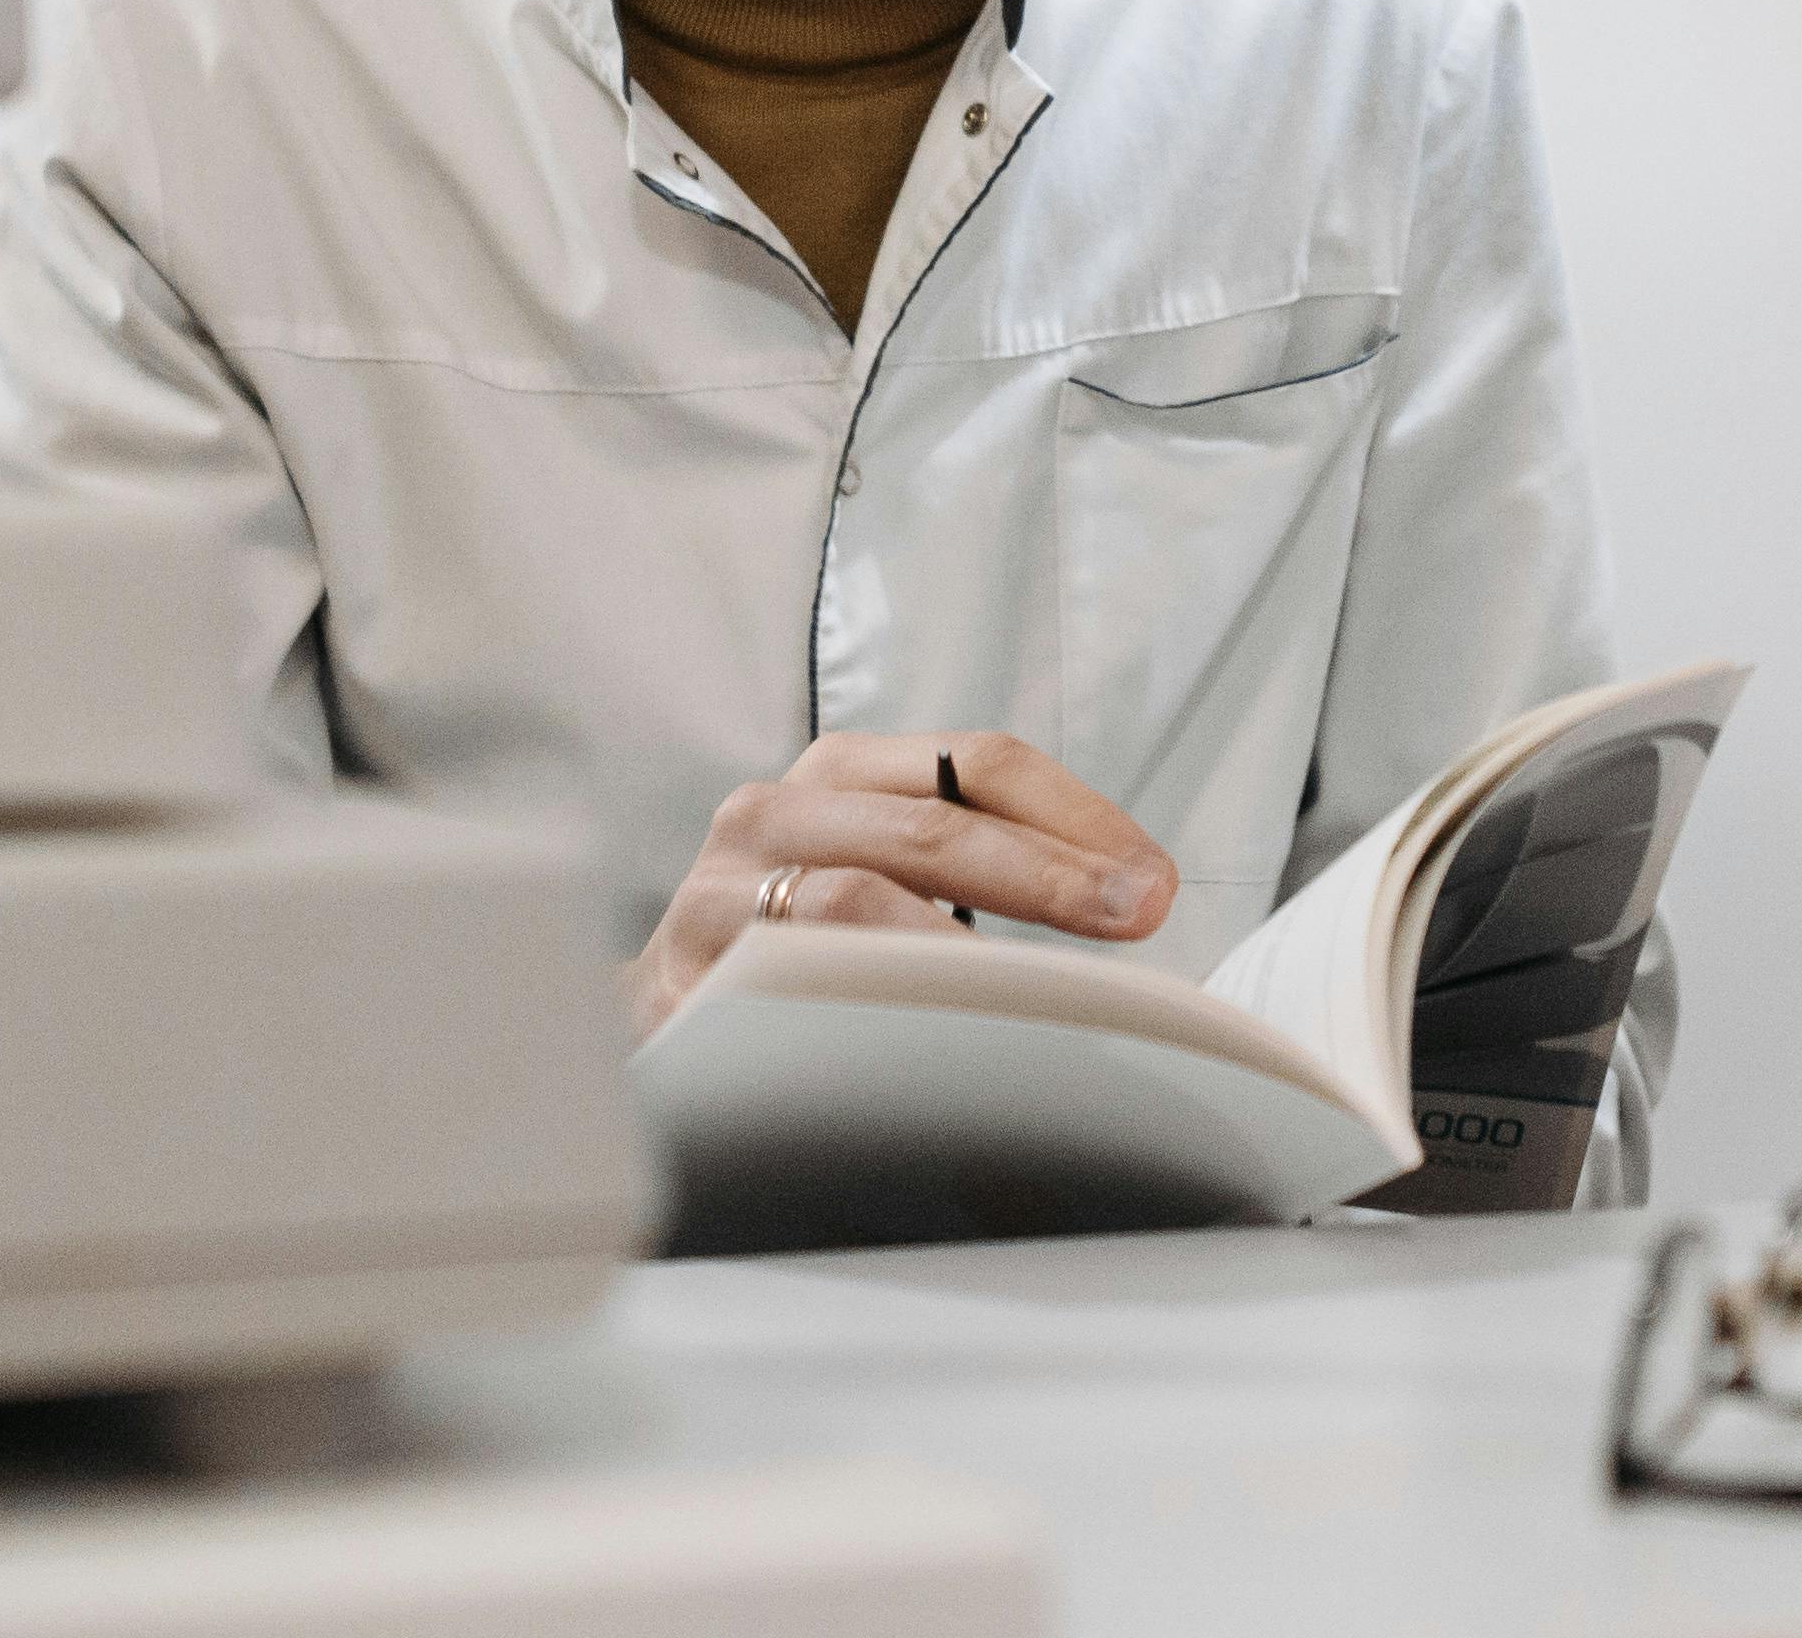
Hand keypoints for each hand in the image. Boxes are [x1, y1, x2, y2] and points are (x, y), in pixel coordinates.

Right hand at [624, 730, 1173, 1037]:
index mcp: (839, 776)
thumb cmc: (791, 953)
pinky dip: (880, 1003)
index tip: (1153, 880)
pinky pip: (797, 982)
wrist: (648, 1030)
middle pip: (934, 823)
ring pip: (862, 898)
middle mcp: (772, 812)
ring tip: (1053, 993)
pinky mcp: (681, 979)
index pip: (976, 763)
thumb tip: (1127, 902)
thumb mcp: (874, 878)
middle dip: (1053, 875)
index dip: (1077, 816)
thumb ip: (971, 870)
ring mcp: (718, 893)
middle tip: (1140, 919)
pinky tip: (945, 1039)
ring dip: (977, 948)